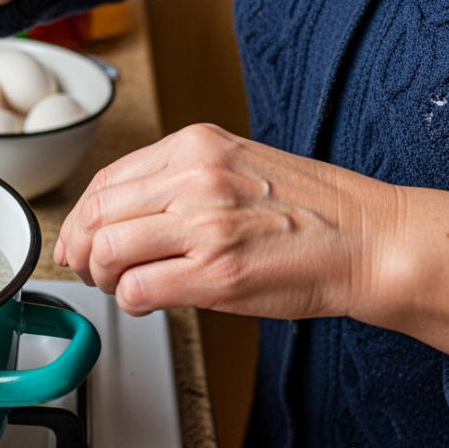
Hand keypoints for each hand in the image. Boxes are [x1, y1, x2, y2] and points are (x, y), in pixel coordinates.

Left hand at [54, 124, 448, 364]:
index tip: (78, 236)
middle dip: (80, 248)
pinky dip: (131, 300)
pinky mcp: (216, 274)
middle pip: (99, 214)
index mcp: (196, 146)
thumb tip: (121, 215)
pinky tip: (149, 301)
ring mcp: (205, 225)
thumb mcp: (238, 166)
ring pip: (109, 251)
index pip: (109, 179)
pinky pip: (139, 289)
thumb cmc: (313, 210)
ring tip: (120, 286)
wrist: (371, 240)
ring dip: (103, 277)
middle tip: (86, 268)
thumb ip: (180, 180)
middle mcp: (195, 178)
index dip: (81, 215)